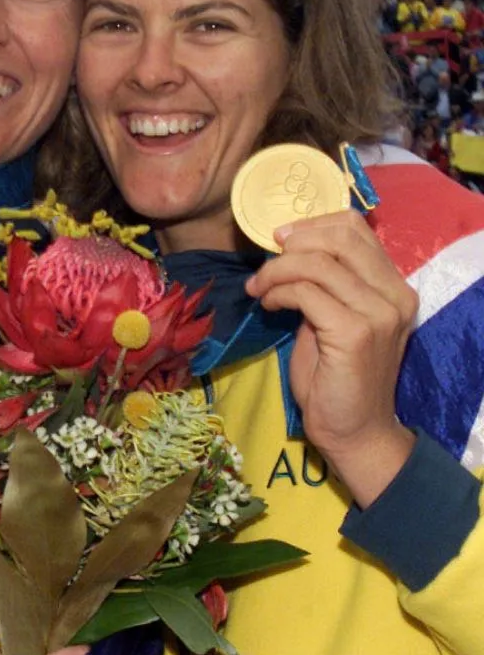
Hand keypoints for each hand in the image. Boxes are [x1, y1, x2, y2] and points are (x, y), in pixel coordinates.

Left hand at [245, 211, 417, 504]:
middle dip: (291, 244)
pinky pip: (306, 292)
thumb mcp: (333, 317)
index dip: (311, 225)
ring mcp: (379, 313)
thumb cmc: (336, 375)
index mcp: (394, 286)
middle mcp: (395, 295)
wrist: (353, 428)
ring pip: (317, 263)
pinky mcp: (355, 333)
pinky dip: (278, 292)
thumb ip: (324, 284)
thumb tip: (288, 251)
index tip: (279, 242)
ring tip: (259, 291)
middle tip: (264, 267)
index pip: (356, 228)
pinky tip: (268, 306)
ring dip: (276, 271)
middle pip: (339, 237)